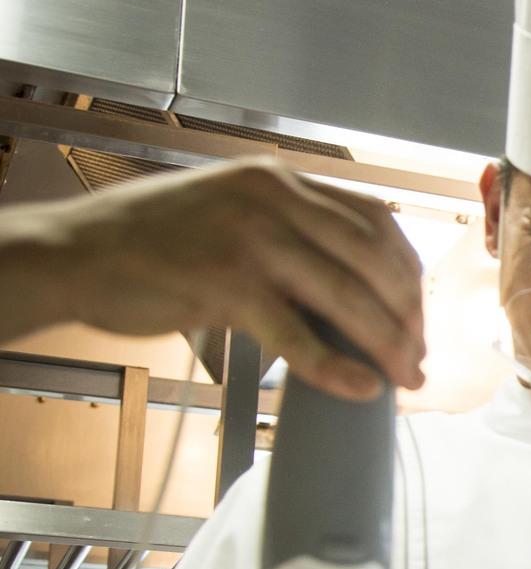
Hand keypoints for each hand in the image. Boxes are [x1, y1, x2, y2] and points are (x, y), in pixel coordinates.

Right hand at [2, 158, 426, 398]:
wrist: (74, 251)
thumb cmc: (151, 241)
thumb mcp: (231, 213)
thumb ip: (288, 234)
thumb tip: (350, 287)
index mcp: (282, 180)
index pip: (376, 224)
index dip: (407, 275)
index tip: (417, 315)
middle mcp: (275, 198)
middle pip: (374, 261)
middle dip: (407, 315)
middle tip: (418, 357)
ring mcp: (252, 238)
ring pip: (347, 296)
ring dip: (385, 344)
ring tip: (403, 378)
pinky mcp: (227, 283)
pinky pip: (298, 334)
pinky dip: (336, 366)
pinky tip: (360, 388)